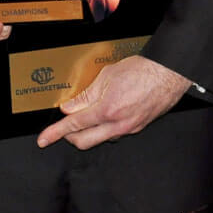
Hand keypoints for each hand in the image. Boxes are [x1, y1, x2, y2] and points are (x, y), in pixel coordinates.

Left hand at [35, 55, 190, 149]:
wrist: (168, 74)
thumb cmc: (141, 70)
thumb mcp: (107, 76)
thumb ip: (86, 95)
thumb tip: (69, 107)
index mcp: (107, 110)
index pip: (74, 125)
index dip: (56, 133)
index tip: (44, 139)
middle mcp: (117, 125)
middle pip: (84, 141)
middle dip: (69, 137)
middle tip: (62, 127)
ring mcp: (128, 129)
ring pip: (100, 139)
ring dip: (88, 132)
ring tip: (85, 115)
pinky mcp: (136, 128)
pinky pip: (114, 134)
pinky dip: (103, 128)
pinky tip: (104, 115)